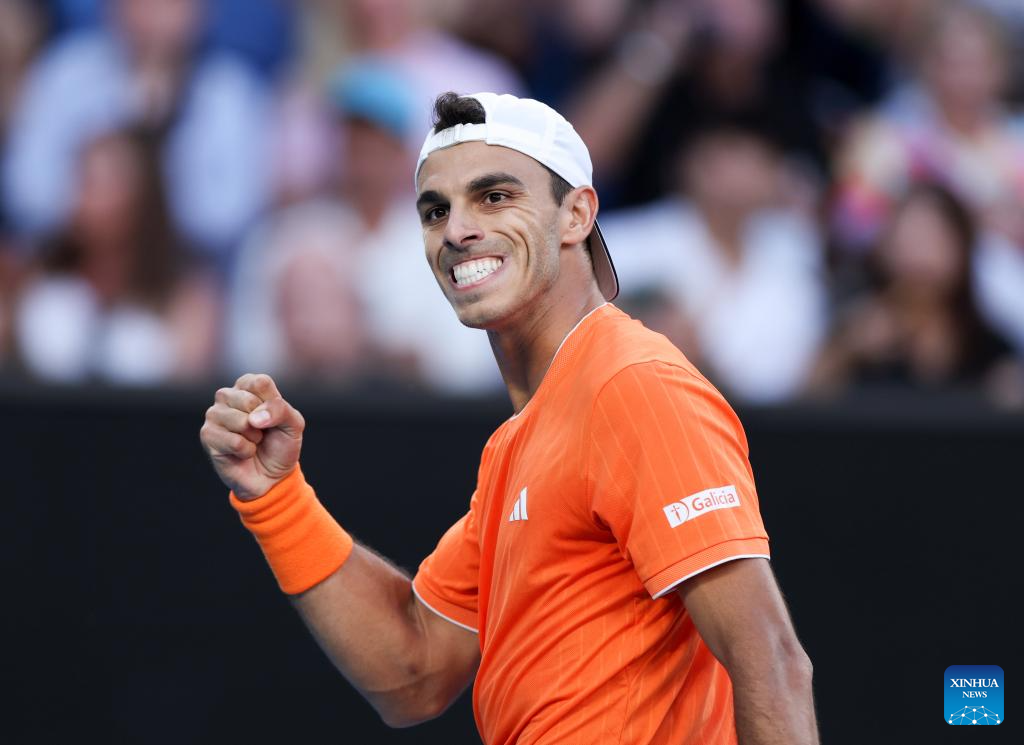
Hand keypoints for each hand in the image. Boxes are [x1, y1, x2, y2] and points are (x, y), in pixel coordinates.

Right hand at [200, 373, 304, 499]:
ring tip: (253, 442)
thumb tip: (253, 419)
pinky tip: (244, 453)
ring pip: (241, 422)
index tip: (274, 417)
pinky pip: (234, 442)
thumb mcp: (294, 424)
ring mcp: (214, 415)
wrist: (272, 476)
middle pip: (249, 400)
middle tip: (262, 432)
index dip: (273, 404)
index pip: (260, 382)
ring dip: (255, 438)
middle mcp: (227, 396)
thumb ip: (280, 410)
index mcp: (248, 386)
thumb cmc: (281, 444)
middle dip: (264, 423)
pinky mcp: (207, 435)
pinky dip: (246, 451)